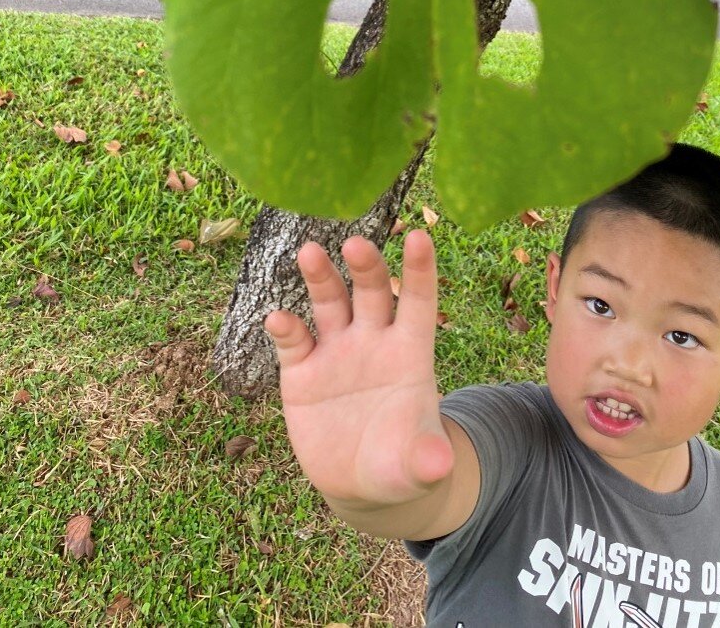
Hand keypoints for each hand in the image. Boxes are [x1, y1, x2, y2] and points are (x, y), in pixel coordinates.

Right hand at [265, 229, 453, 511]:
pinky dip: (285, 328)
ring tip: (310, 252)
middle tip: (356, 244)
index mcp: (409, 353)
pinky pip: (294, 342)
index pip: (418, 302)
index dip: (419, 270)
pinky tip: (278, 319)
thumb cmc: (400, 465)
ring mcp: (336, 351)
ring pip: (329, 302)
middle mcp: (372, 341)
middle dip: (365, 266)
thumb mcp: (418, 467)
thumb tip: (441, 466)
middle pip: (371, 291)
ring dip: (320, 277)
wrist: (360, 483)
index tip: (419, 235)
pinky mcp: (302, 371)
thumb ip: (427, 459)